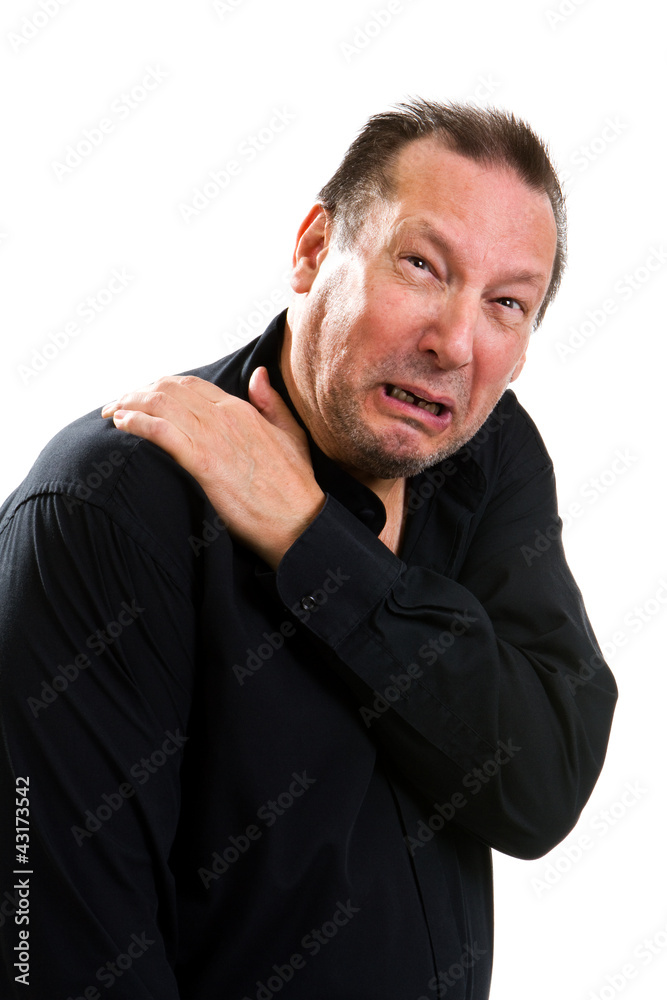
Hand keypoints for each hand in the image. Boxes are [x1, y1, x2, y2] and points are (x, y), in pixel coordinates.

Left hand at [101, 368, 324, 568]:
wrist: (299, 523)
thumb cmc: (295, 487)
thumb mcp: (291, 435)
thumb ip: (271, 403)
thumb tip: (257, 374)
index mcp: (242, 410)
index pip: (191, 386)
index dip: (161, 386)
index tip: (141, 397)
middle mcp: (225, 417)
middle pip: (170, 390)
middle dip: (137, 393)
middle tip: (117, 405)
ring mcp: (214, 439)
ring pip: (161, 405)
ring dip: (129, 404)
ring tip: (111, 413)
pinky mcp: (204, 463)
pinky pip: (162, 432)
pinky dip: (137, 423)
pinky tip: (122, 425)